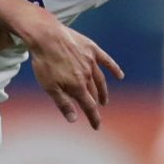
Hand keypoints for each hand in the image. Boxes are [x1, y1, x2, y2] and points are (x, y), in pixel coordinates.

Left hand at [21, 14, 122, 129]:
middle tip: (96, 109)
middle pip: (93, 93)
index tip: (97, 127)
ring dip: (103, 90)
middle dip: (95, 103)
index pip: (89, 107)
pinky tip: (119, 75)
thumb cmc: (44, 62)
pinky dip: (113, 68)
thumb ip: (63, 103)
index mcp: (77, 86)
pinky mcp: (91, 49)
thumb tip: (74, 120)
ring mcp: (90, 61)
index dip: (93, 118)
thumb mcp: (49, 86)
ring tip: (104, 99)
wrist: (46, 36)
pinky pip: (106, 60)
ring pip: (100, 79)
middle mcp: (87, 75)